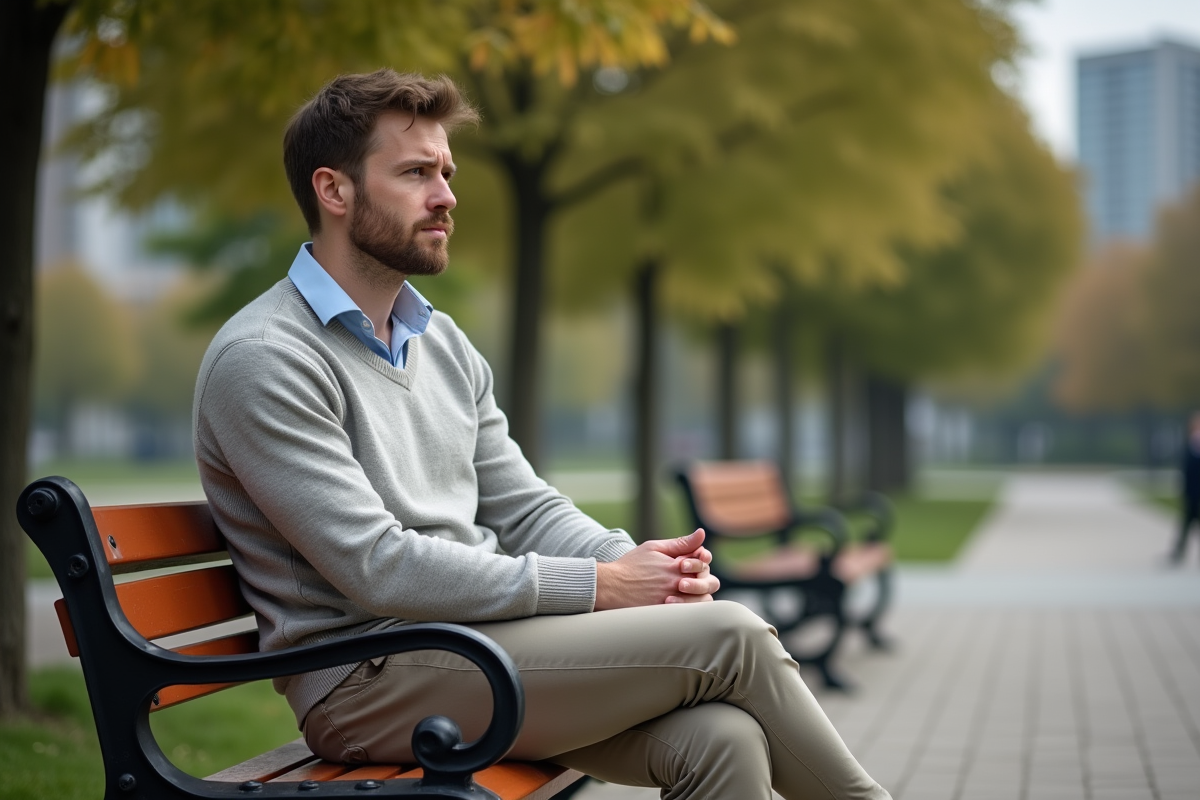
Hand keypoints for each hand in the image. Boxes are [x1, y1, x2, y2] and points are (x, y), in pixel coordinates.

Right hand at [595, 529, 720, 609]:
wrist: (611, 585)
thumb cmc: (631, 565)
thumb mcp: (654, 547)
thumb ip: (680, 542)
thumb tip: (701, 533)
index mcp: (675, 566)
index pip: (703, 564)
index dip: (701, 562)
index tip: (690, 563)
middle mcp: (675, 583)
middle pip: (706, 584)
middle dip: (703, 580)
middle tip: (689, 578)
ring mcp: (671, 600)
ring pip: (701, 601)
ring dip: (699, 595)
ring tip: (686, 592)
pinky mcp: (665, 613)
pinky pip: (687, 614)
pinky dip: (689, 608)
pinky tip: (680, 602)